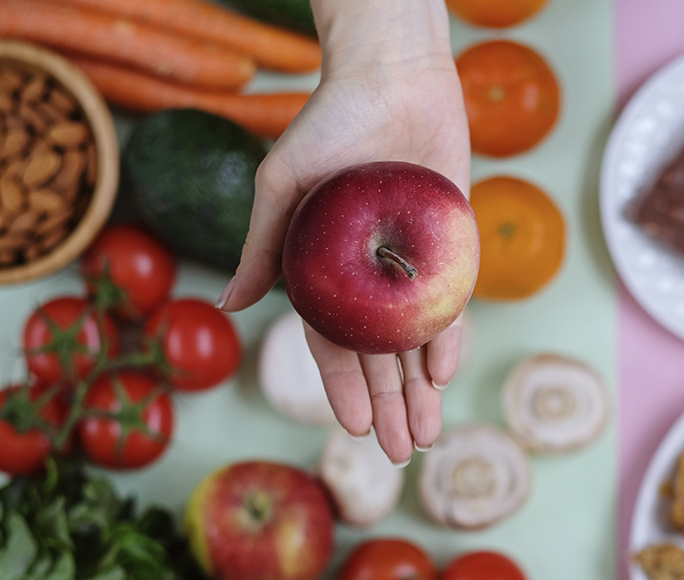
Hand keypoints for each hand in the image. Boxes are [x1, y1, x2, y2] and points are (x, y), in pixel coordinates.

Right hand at [216, 0, 468, 464]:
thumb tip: (232, 304)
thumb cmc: (327, 122)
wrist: (393, 75)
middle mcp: (368, 274)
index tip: (355, 429)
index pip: (334, 342)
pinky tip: (447, 373)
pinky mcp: (449, 243)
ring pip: (418, 338)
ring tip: (429, 434)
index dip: (344, 386)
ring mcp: (410, 261)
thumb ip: (264, 246)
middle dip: (390, 405)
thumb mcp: (284, 184)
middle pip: (380, 353)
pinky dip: (450, 335)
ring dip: (423, 389)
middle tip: (401, 453)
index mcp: (325, 268)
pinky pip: (451, 300)